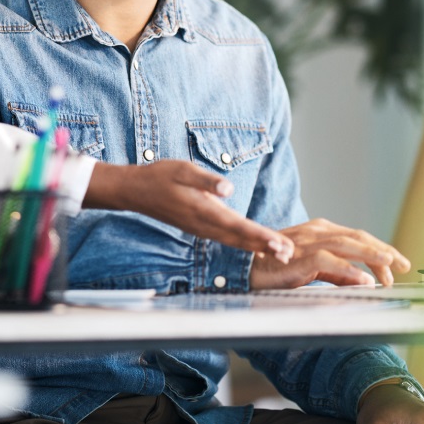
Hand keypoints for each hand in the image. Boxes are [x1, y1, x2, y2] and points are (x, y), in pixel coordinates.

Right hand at [84, 161, 293, 260]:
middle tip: (289, 254)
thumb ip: (206, 179)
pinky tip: (256, 246)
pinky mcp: (200, 227)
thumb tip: (228, 189)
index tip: (279, 243)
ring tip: (280, 253)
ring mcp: (201, 228)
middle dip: (265, 246)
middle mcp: (204, 224)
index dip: (260, 235)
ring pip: (234, 241)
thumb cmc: (159, 176)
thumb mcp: (182, 169)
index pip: (237, 226)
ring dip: (258, 247)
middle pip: (240, 239)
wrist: (135, 191)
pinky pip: (226, 239)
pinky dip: (244, 244)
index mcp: (203, 210)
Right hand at [249, 217, 409, 289]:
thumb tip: (364, 279)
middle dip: (384, 250)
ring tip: (391, 265)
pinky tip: (365, 280)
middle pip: (358, 237)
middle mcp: (318, 231)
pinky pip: (329, 262)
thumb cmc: (275, 266)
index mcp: (321, 231)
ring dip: (372, 255)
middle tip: (403, 265)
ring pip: (348, 244)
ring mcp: (309, 242)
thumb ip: (337, 272)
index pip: (358, 237)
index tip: (397, 264)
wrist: (244, 267)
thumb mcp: (312, 268)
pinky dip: (349, 271)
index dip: (379, 249)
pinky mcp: (300, 257)